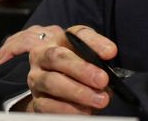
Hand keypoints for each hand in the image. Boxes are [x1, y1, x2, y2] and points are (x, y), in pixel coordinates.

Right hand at [0, 24, 117, 114]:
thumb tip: (109, 56)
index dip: (94, 43)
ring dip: (78, 92)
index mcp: (58, 39)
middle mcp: (42, 56)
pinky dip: (67, 109)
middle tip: (103, 80)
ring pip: (52, 82)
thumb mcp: (89, 56)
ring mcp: (36, 78)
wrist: (58, 85)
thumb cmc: (77, 66)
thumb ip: (98, 53)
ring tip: (99, 99)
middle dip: (82, 69)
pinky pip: (47, 105)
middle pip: (58, 57)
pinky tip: (84, 111)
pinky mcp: (36, 101)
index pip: (76, 34)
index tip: (111, 52)